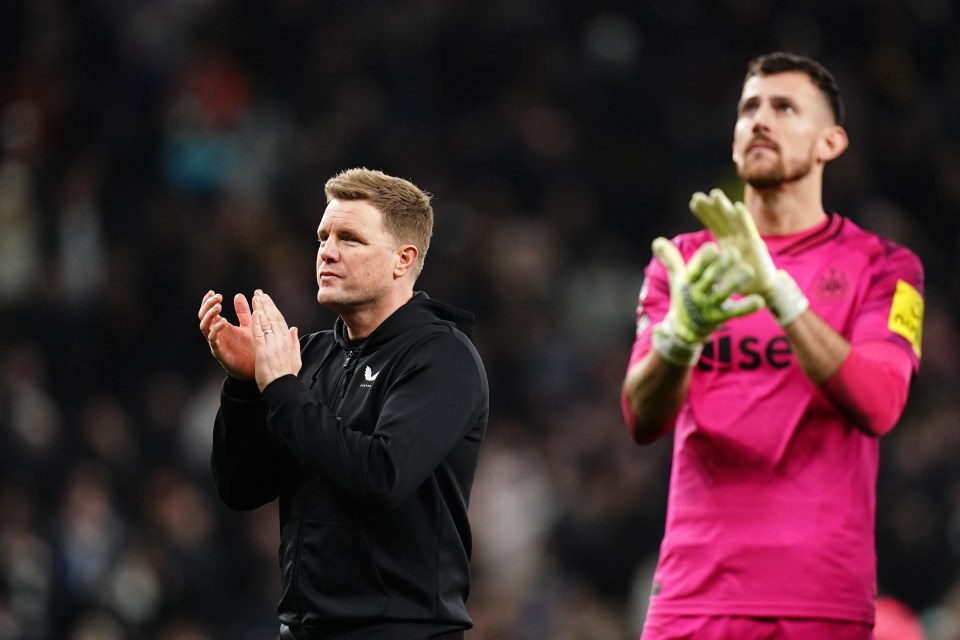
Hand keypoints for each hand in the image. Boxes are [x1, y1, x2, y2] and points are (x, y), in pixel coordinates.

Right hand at [198, 290, 255, 379]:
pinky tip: (224, 322)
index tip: (213, 292)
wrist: (255, 369)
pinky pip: (213, 341)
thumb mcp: (248, 325)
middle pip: (203, 317)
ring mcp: (216, 343)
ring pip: (204, 327)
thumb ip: (243, 312)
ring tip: (219, 306)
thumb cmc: (250, 347)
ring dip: (209, 315)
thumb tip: (238, 295)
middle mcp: (216, 334)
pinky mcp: (220, 353)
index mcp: (221, 326)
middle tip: (217, 297)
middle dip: (207, 305)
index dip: (208, 301)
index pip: (209, 311)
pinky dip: (216, 330)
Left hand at [251, 289, 301, 391]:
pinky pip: (260, 333)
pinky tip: (254, 312)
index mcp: (288, 341)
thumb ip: (294, 342)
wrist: (282, 387)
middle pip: (273, 317)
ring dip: (260, 308)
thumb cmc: (288, 375)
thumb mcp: (295, 358)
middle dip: (266, 304)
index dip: (273, 308)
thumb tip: (294, 329)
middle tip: (259, 293)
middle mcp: (281, 340)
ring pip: (267, 322)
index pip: (280, 320)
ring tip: (255, 297)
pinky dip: (257, 322)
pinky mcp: (263, 350)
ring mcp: (273, 345)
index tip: (267, 299)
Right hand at [652, 238, 763, 365]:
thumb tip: (657, 241)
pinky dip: (746, 307)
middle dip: (722, 266)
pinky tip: (759, 301)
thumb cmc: (684, 297)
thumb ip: (671, 259)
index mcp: (688, 281)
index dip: (704, 258)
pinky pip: (734, 313)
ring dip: (735, 283)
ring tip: (749, 271)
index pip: (695, 268)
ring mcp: (709, 306)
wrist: (683, 330)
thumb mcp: (677, 278)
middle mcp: (698, 293)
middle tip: (735, 254)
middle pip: (710, 279)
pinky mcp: (720, 318)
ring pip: (722, 294)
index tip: (714, 248)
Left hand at [689, 188, 808, 325]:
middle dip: (711, 208)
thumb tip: (691, 264)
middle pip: (722, 220)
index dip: (705, 213)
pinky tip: (737, 207)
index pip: (715, 225)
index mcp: (727, 243)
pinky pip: (749, 230)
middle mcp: (737, 239)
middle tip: (698, 196)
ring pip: (733, 221)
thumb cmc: (739, 282)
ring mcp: (746, 241)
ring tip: (715, 194)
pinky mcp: (756, 247)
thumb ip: (707, 264)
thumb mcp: (717, 273)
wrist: (761, 292)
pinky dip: (743, 218)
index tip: (693, 202)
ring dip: (725, 208)